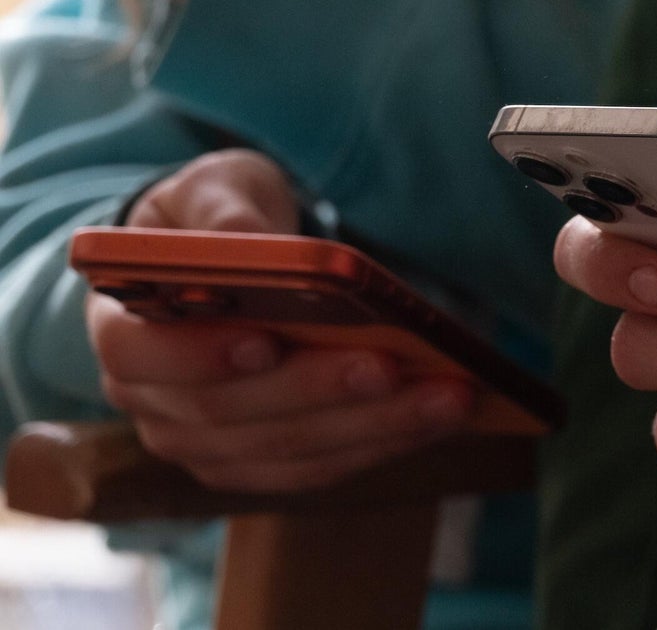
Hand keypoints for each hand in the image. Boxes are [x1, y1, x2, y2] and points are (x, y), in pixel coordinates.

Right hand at [87, 149, 474, 491]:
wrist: (230, 270)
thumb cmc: (217, 222)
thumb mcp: (216, 191)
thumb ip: (226, 211)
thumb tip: (255, 244)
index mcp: (124, 331)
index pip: (142, 356)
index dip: (200, 355)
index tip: (266, 341)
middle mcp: (156, 404)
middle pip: (234, 414)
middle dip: (322, 390)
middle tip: (395, 365)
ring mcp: (209, 446)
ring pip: (290, 450)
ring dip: (374, 427)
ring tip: (448, 395)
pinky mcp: (265, 465)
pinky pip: (324, 468)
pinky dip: (385, 444)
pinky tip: (438, 414)